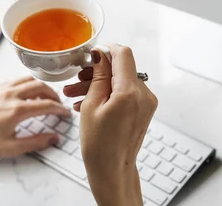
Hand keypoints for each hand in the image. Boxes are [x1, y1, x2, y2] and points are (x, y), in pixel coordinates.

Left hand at [0, 75, 70, 157]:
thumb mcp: (11, 148)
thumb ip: (36, 142)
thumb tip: (54, 138)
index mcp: (16, 110)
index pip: (46, 105)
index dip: (59, 108)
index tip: (65, 112)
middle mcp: (11, 95)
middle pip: (41, 86)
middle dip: (53, 94)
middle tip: (57, 103)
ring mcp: (2, 88)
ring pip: (29, 79)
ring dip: (41, 86)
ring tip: (44, 97)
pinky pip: (17, 80)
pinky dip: (27, 84)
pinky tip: (27, 94)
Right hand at [63, 44, 157, 205]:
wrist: (112, 170)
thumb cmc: (99, 145)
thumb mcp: (91, 105)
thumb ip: (98, 76)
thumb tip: (101, 54)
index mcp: (130, 92)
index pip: (123, 54)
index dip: (107, 50)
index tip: (92, 54)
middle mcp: (144, 94)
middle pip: (121, 68)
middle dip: (97, 71)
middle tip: (76, 80)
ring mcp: (146, 102)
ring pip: (121, 80)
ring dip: (100, 84)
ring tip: (75, 95)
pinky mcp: (145, 108)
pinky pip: (126, 92)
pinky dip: (109, 93)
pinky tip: (89, 103)